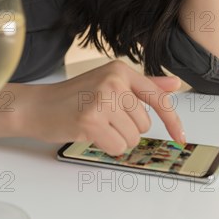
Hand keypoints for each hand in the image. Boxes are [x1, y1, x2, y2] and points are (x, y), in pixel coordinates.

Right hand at [26, 60, 184, 155]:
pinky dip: (106, 147)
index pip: (157, 97)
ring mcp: (102, 100)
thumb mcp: (109, 82)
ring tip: (95, 124)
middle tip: (102, 117)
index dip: (173, 120)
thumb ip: (143, 85)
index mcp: (120, 70)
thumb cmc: (73, 96)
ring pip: (132, 138)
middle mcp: (113, 81)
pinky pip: (117, 148)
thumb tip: (175, 84)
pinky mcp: (91, 120)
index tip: (180, 136)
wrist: (38, 105)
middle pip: (143, 124)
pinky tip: (89, 132)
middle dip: (126, 128)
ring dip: (115, 138)